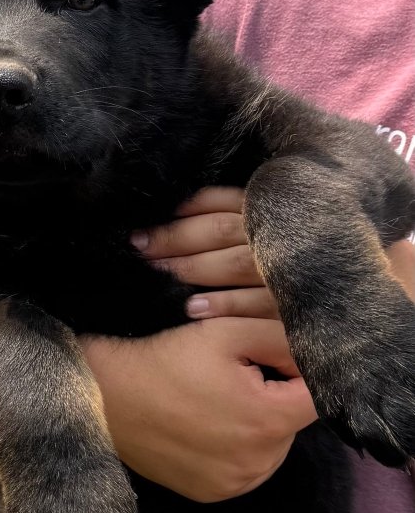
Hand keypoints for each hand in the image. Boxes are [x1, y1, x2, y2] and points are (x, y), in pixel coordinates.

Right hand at [84, 187, 412, 501]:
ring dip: (257, 422)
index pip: (315, 393)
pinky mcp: (211, 495)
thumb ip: (282, 337)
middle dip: (275, 394)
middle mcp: (259, 464)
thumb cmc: (164, 358)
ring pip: (271, 445)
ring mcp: (234, 484)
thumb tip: (315, 347)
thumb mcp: (227, 333)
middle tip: (234, 372)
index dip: (299, 369)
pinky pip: (244, 466)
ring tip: (216, 397)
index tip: (270, 355)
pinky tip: (204, 422)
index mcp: (269, 422)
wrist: (103, 395)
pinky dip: (235, 445)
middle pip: (292, 421)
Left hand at [133, 186, 414, 314]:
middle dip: (177, 239)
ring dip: (194, 270)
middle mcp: (287, 229)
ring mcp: (296, 265)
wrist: (374, 275)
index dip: (184, 211)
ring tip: (158, 274)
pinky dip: (225, 307)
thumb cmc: (311, 243)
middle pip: (224, 230)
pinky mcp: (302, 303)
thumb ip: (241, 210)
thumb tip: (182, 210)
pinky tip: (192, 310)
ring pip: (239, 263)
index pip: (224, 201)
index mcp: (278, 203)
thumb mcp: (279, 218)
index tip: (147, 222)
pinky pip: (261, 304)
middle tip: (139, 247)